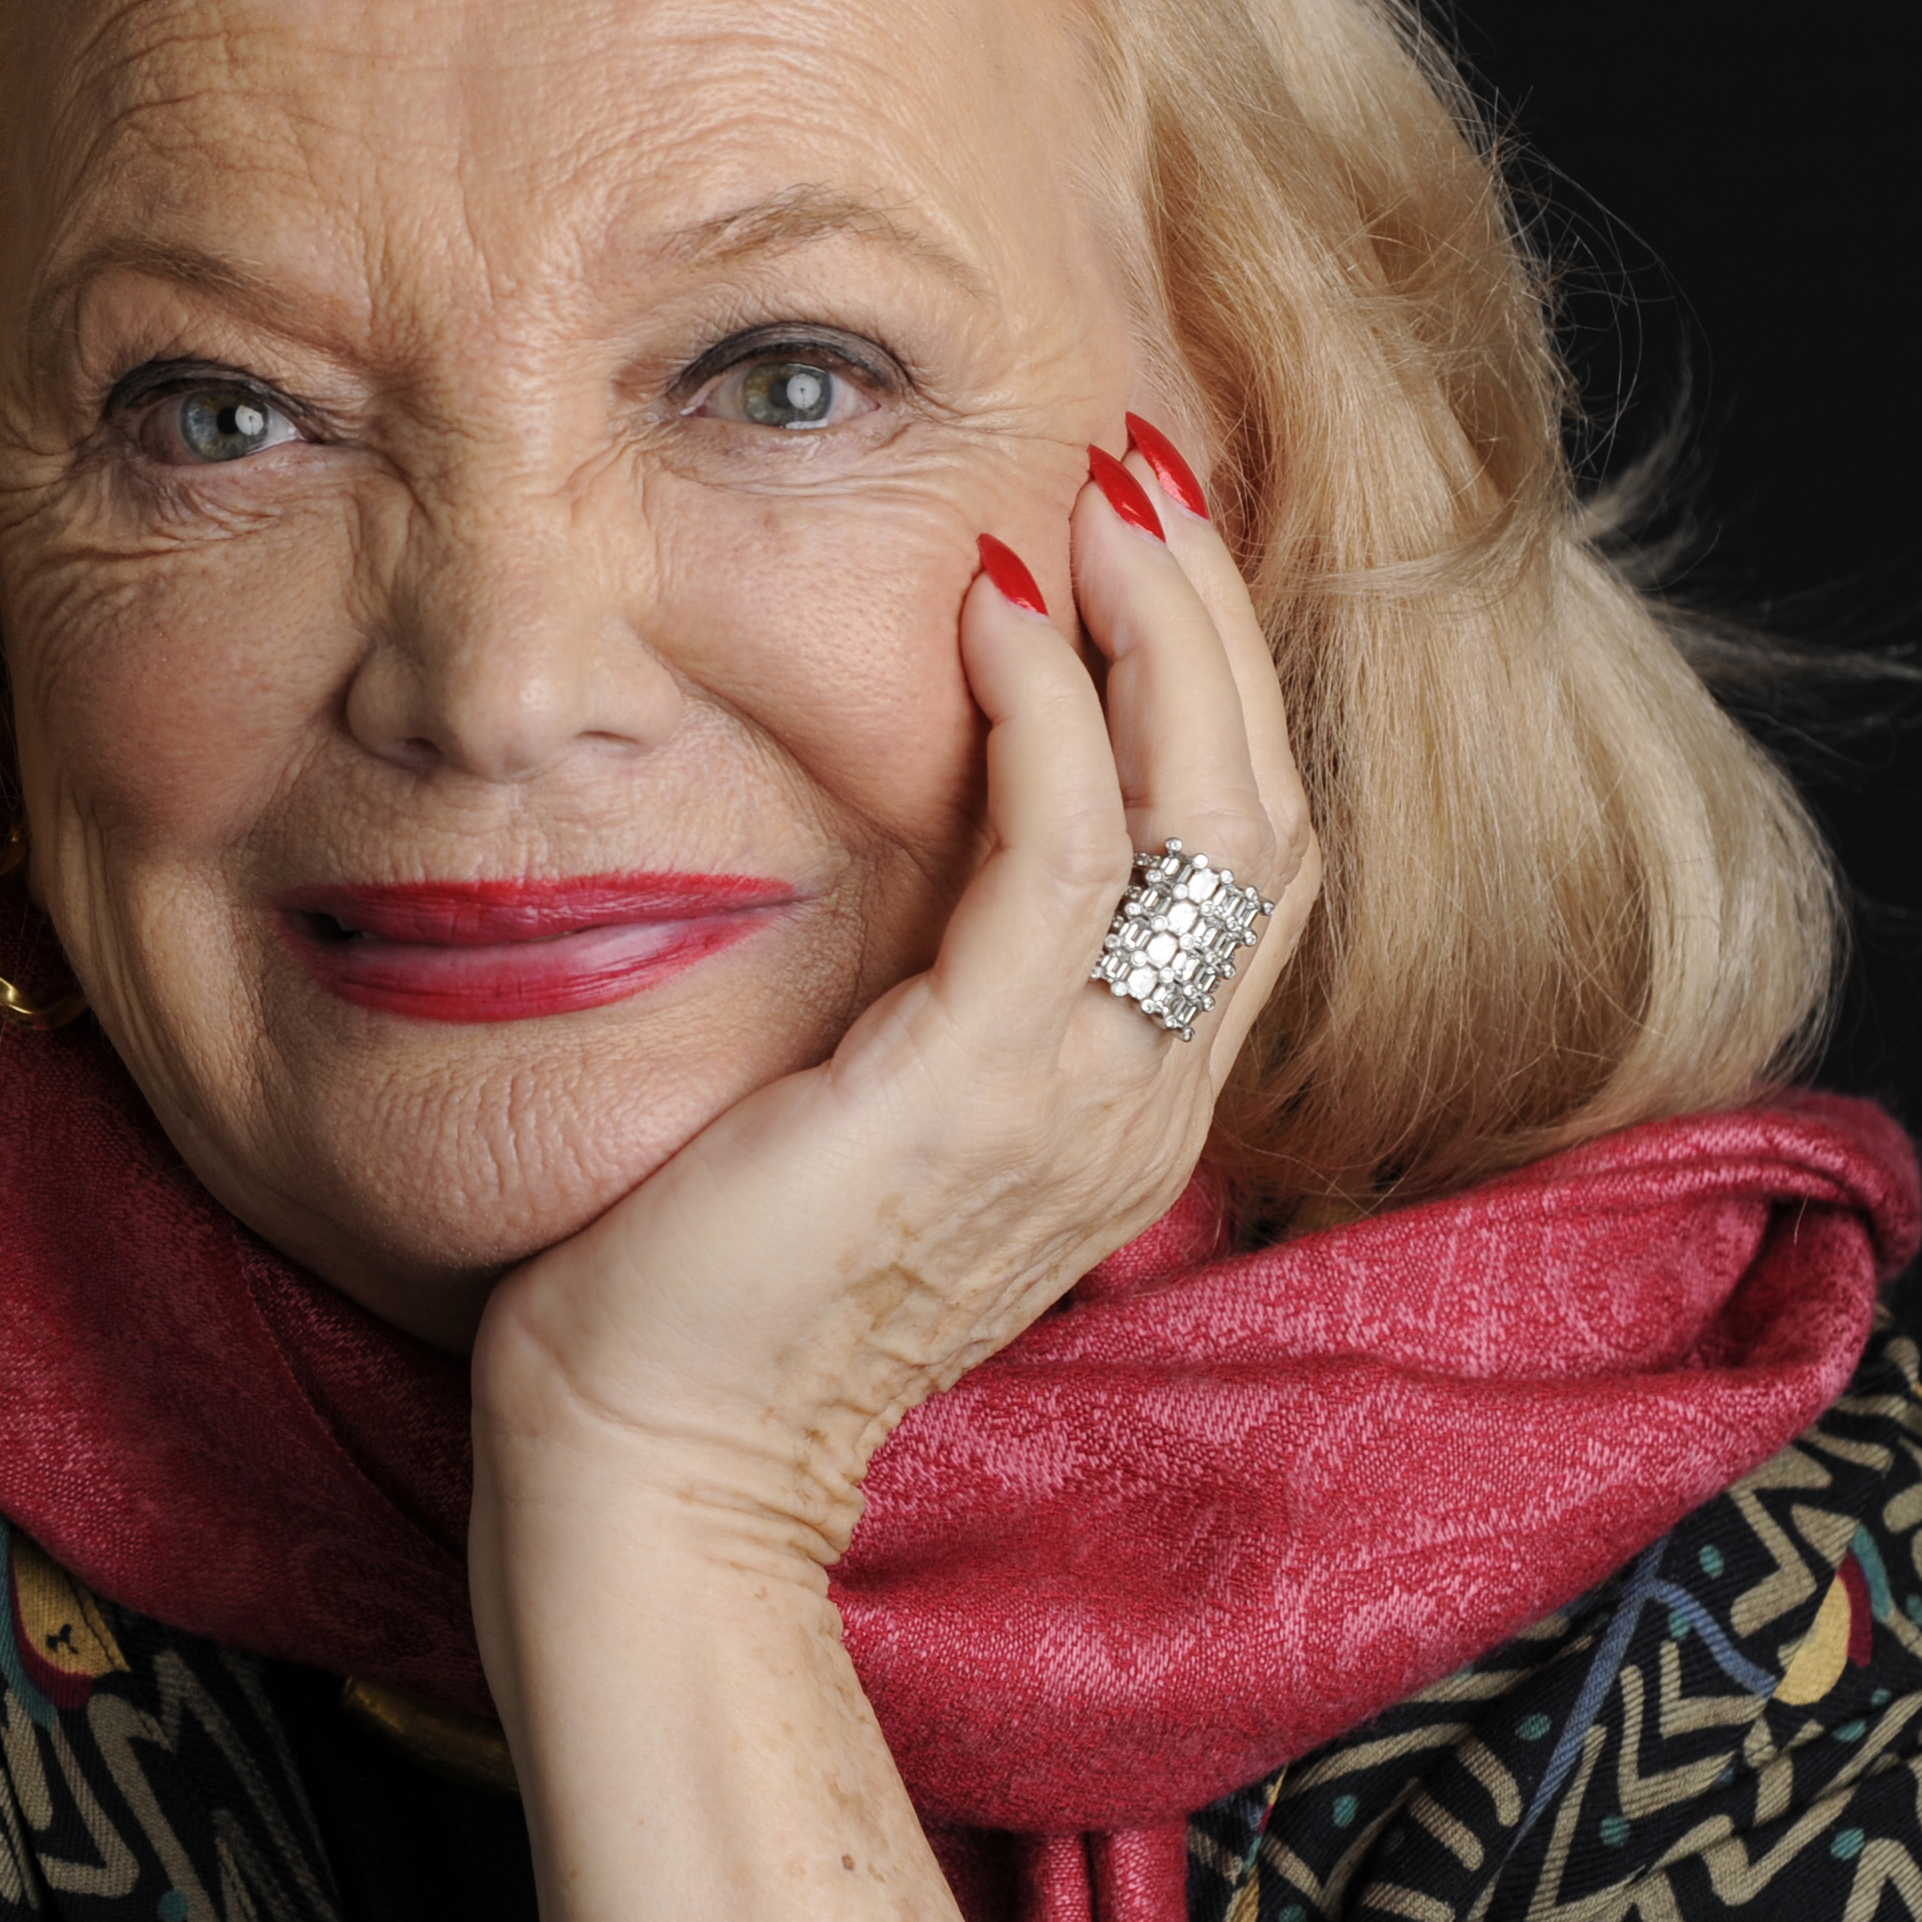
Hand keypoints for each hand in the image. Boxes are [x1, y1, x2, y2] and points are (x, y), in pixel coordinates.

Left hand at [467, 430, 1321, 1921]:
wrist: (649, 1455)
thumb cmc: (713, 1283)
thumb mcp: (866, 1111)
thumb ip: (931, 996)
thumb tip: (911, 852)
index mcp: (1125, 1106)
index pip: (1249, 861)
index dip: (1220, 687)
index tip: (1144, 546)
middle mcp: (1142, 1104)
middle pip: (1271, 815)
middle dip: (1218, 623)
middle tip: (1144, 466)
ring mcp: (1080, 1104)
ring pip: (1216, 818)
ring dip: (1161, 629)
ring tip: (1094, 491)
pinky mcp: (975, 1090)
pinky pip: (1063, 861)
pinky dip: (1046, 714)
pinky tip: (988, 609)